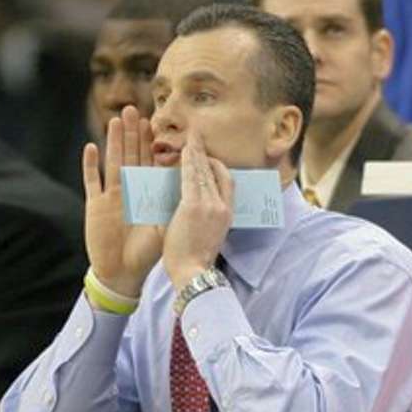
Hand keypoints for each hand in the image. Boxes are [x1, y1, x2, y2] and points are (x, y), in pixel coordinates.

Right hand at [82, 104, 164, 297]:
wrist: (123, 274)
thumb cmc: (146, 254)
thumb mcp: (162, 226)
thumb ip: (170, 204)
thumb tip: (186, 183)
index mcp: (147, 195)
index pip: (150, 163)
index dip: (151, 144)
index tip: (154, 124)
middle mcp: (129, 192)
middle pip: (130, 157)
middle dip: (131, 135)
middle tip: (133, 110)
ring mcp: (110, 197)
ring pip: (112, 163)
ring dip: (114, 142)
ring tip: (116, 121)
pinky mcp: (95, 206)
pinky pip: (92, 181)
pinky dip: (90, 166)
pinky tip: (91, 147)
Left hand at [163, 128, 234, 290]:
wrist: (192, 273)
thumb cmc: (194, 261)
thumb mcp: (208, 237)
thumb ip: (204, 219)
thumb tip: (191, 205)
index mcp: (227, 215)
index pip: (227, 183)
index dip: (217, 168)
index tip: (209, 158)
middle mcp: (222, 207)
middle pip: (215, 173)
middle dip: (206, 155)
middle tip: (198, 139)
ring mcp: (209, 205)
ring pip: (203, 171)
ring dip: (196, 154)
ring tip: (190, 140)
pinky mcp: (193, 206)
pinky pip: (189, 176)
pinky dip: (187, 161)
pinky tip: (184, 150)